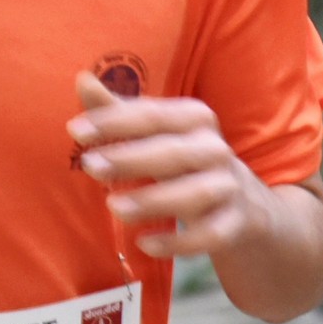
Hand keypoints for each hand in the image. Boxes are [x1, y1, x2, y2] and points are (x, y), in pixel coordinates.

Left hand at [67, 71, 269, 259]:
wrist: (246, 205)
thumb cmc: (185, 161)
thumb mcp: (157, 134)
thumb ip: (118, 112)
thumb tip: (81, 79)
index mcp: (195, 119)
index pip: (152, 115)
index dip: (114, 121)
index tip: (75, 130)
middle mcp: (214, 149)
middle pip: (172, 152)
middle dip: (130, 158)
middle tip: (89, 165)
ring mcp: (227, 187)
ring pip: (193, 193)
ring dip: (153, 200)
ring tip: (114, 207)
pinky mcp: (233, 224)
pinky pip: (208, 234)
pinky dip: (178, 241)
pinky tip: (145, 243)